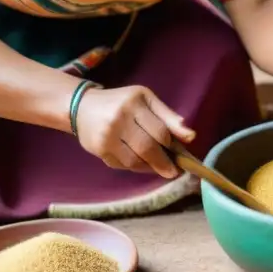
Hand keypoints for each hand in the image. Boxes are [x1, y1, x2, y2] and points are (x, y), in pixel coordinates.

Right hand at [74, 85, 195, 178]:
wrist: (82, 106)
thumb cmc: (121, 101)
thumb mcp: (146, 99)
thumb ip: (168, 116)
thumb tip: (190, 136)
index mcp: (134, 103)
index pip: (159, 130)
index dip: (172, 145)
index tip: (182, 157)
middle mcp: (118, 119)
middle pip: (147, 148)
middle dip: (163, 163)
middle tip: (173, 172)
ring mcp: (106, 136)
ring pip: (134, 161)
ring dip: (149, 167)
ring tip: (158, 168)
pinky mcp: (98, 150)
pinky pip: (122, 165)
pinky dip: (134, 167)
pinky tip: (141, 164)